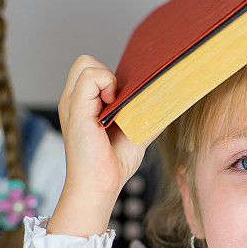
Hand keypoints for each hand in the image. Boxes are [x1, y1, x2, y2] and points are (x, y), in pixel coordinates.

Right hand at [48, 55, 152, 236]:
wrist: (101, 184)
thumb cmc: (115, 163)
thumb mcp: (137, 132)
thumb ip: (148, 115)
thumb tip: (173, 102)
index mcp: (86, 103)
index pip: (93, 70)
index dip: (109, 78)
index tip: (123, 100)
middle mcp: (76, 100)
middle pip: (86, 62)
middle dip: (108, 75)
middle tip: (118, 103)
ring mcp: (73, 102)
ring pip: (86, 63)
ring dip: (108, 80)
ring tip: (115, 106)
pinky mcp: (76, 108)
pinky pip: (90, 75)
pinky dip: (106, 84)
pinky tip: (112, 106)